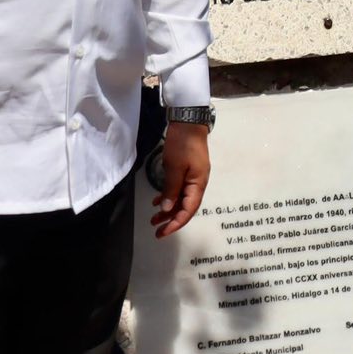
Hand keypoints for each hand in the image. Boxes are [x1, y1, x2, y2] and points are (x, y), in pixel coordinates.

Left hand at [152, 122, 210, 236]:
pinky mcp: (187, 171)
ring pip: (181, 199)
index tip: (163, 232)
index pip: (189, 210)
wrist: (188, 122)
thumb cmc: (183, 144)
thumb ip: (171, 189)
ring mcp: (193, 177)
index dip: (176, 223)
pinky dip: (168, 197)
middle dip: (171, 220)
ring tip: (153, 219)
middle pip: (185, 207)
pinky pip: (179, 190)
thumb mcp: (174, 167)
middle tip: (156, 230)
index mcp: (198, 184)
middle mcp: (198, 183)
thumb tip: (166, 208)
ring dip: (168, 209)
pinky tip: (156, 201)